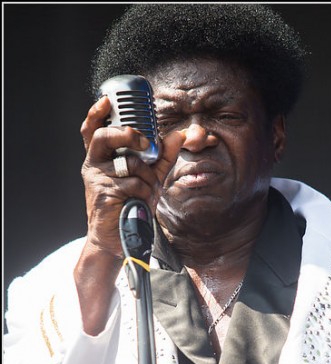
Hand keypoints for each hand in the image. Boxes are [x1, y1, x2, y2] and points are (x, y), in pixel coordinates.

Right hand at [74, 98, 184, 334]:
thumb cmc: (131, 206)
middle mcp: (94, 164)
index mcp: (102, 157)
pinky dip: (144, 192)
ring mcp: (96, 179)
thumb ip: (163, 156)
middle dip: (129, 135)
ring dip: (146, 177)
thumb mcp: (149, 178)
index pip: (93, 129)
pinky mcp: (103, 195)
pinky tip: (140, 203)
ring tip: (146, 191)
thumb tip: (182, 134)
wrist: (118, 239)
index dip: (97, 112)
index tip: (109, 101)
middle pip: (105, 136)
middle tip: (145, 143)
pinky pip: (133, 184)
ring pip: (128, 164)